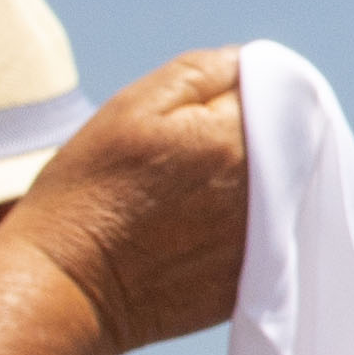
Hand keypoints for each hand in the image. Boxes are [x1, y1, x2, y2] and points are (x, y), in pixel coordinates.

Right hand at [0, 54, 257, 354]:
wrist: (67, 290)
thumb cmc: (89, 191)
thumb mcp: (132, 107)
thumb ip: (202, 73)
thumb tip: (252, 64)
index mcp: (237, 140)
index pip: (276, 93)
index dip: (240, 93)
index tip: (204, 110)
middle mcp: (265, 193)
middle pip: (286, 144)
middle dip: (253, 136)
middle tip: (193, 153)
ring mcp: (265, 243)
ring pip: (282, 190)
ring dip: (255, 180)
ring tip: (193, 191)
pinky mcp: (254, 282)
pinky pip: (270, 236)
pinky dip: (247, 224)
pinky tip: (200, 228)